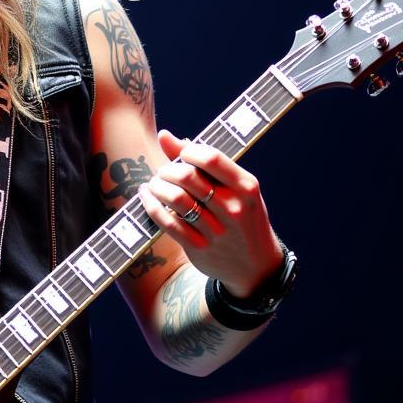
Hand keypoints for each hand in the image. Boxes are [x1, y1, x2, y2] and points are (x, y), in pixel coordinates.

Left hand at [137, 129, 283, 296]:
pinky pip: (167, 222)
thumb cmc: (242, 216)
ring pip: (175, 198)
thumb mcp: (236, 189)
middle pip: (188, 177)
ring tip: (154, 184)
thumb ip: (204, 163)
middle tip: (163, 172)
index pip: (211, 158)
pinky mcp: (199, 247)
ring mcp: (216, 230)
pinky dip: (151, 206)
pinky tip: (147, 198)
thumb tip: (166, 136)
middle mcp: (233, 208)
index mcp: (246, 187)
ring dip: (157, 186)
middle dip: (167, 170)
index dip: (187, 151)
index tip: (181, 154)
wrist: (256, 267)